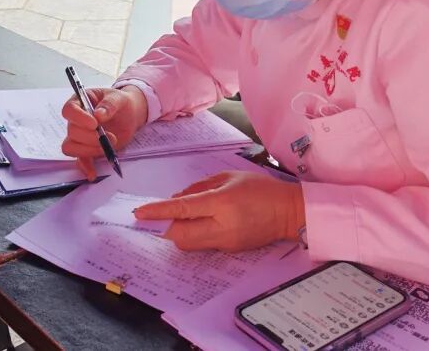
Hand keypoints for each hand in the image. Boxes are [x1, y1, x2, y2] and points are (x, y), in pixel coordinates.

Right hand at [61, 86, 147, 180]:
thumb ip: (109, 104)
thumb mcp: (118, 98)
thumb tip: (98, 114)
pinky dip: (85, 167)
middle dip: (90, 137)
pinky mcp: (88, 149)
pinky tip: (93, 173)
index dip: (79, 118)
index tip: (95, 124)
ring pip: (72, 147)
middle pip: (72, 132)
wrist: (129, 114)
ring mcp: (80, 136)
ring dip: (89, 150)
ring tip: (107, 147)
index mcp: (79, 102)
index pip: (69, 110)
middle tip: (110, 137)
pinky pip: (80, 160)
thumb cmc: (120, 102)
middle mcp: (75, 120)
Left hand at [134, 171, 305, 252]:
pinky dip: (194, 234)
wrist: (288, 213)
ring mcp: (226, 242)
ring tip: (183, 216)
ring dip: (179, 232)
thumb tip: (176, 199)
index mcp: (222, 203)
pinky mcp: (230, 251)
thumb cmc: (260, 188)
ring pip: (189, 244)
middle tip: (159, 215)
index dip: (159, 211)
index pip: (182, 209)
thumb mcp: (228, 177)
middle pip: (180, 235)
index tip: (139, 213)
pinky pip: (203, 244)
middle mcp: (222, 226)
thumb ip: (199, 187)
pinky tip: (200, 222)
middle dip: (165, 227)